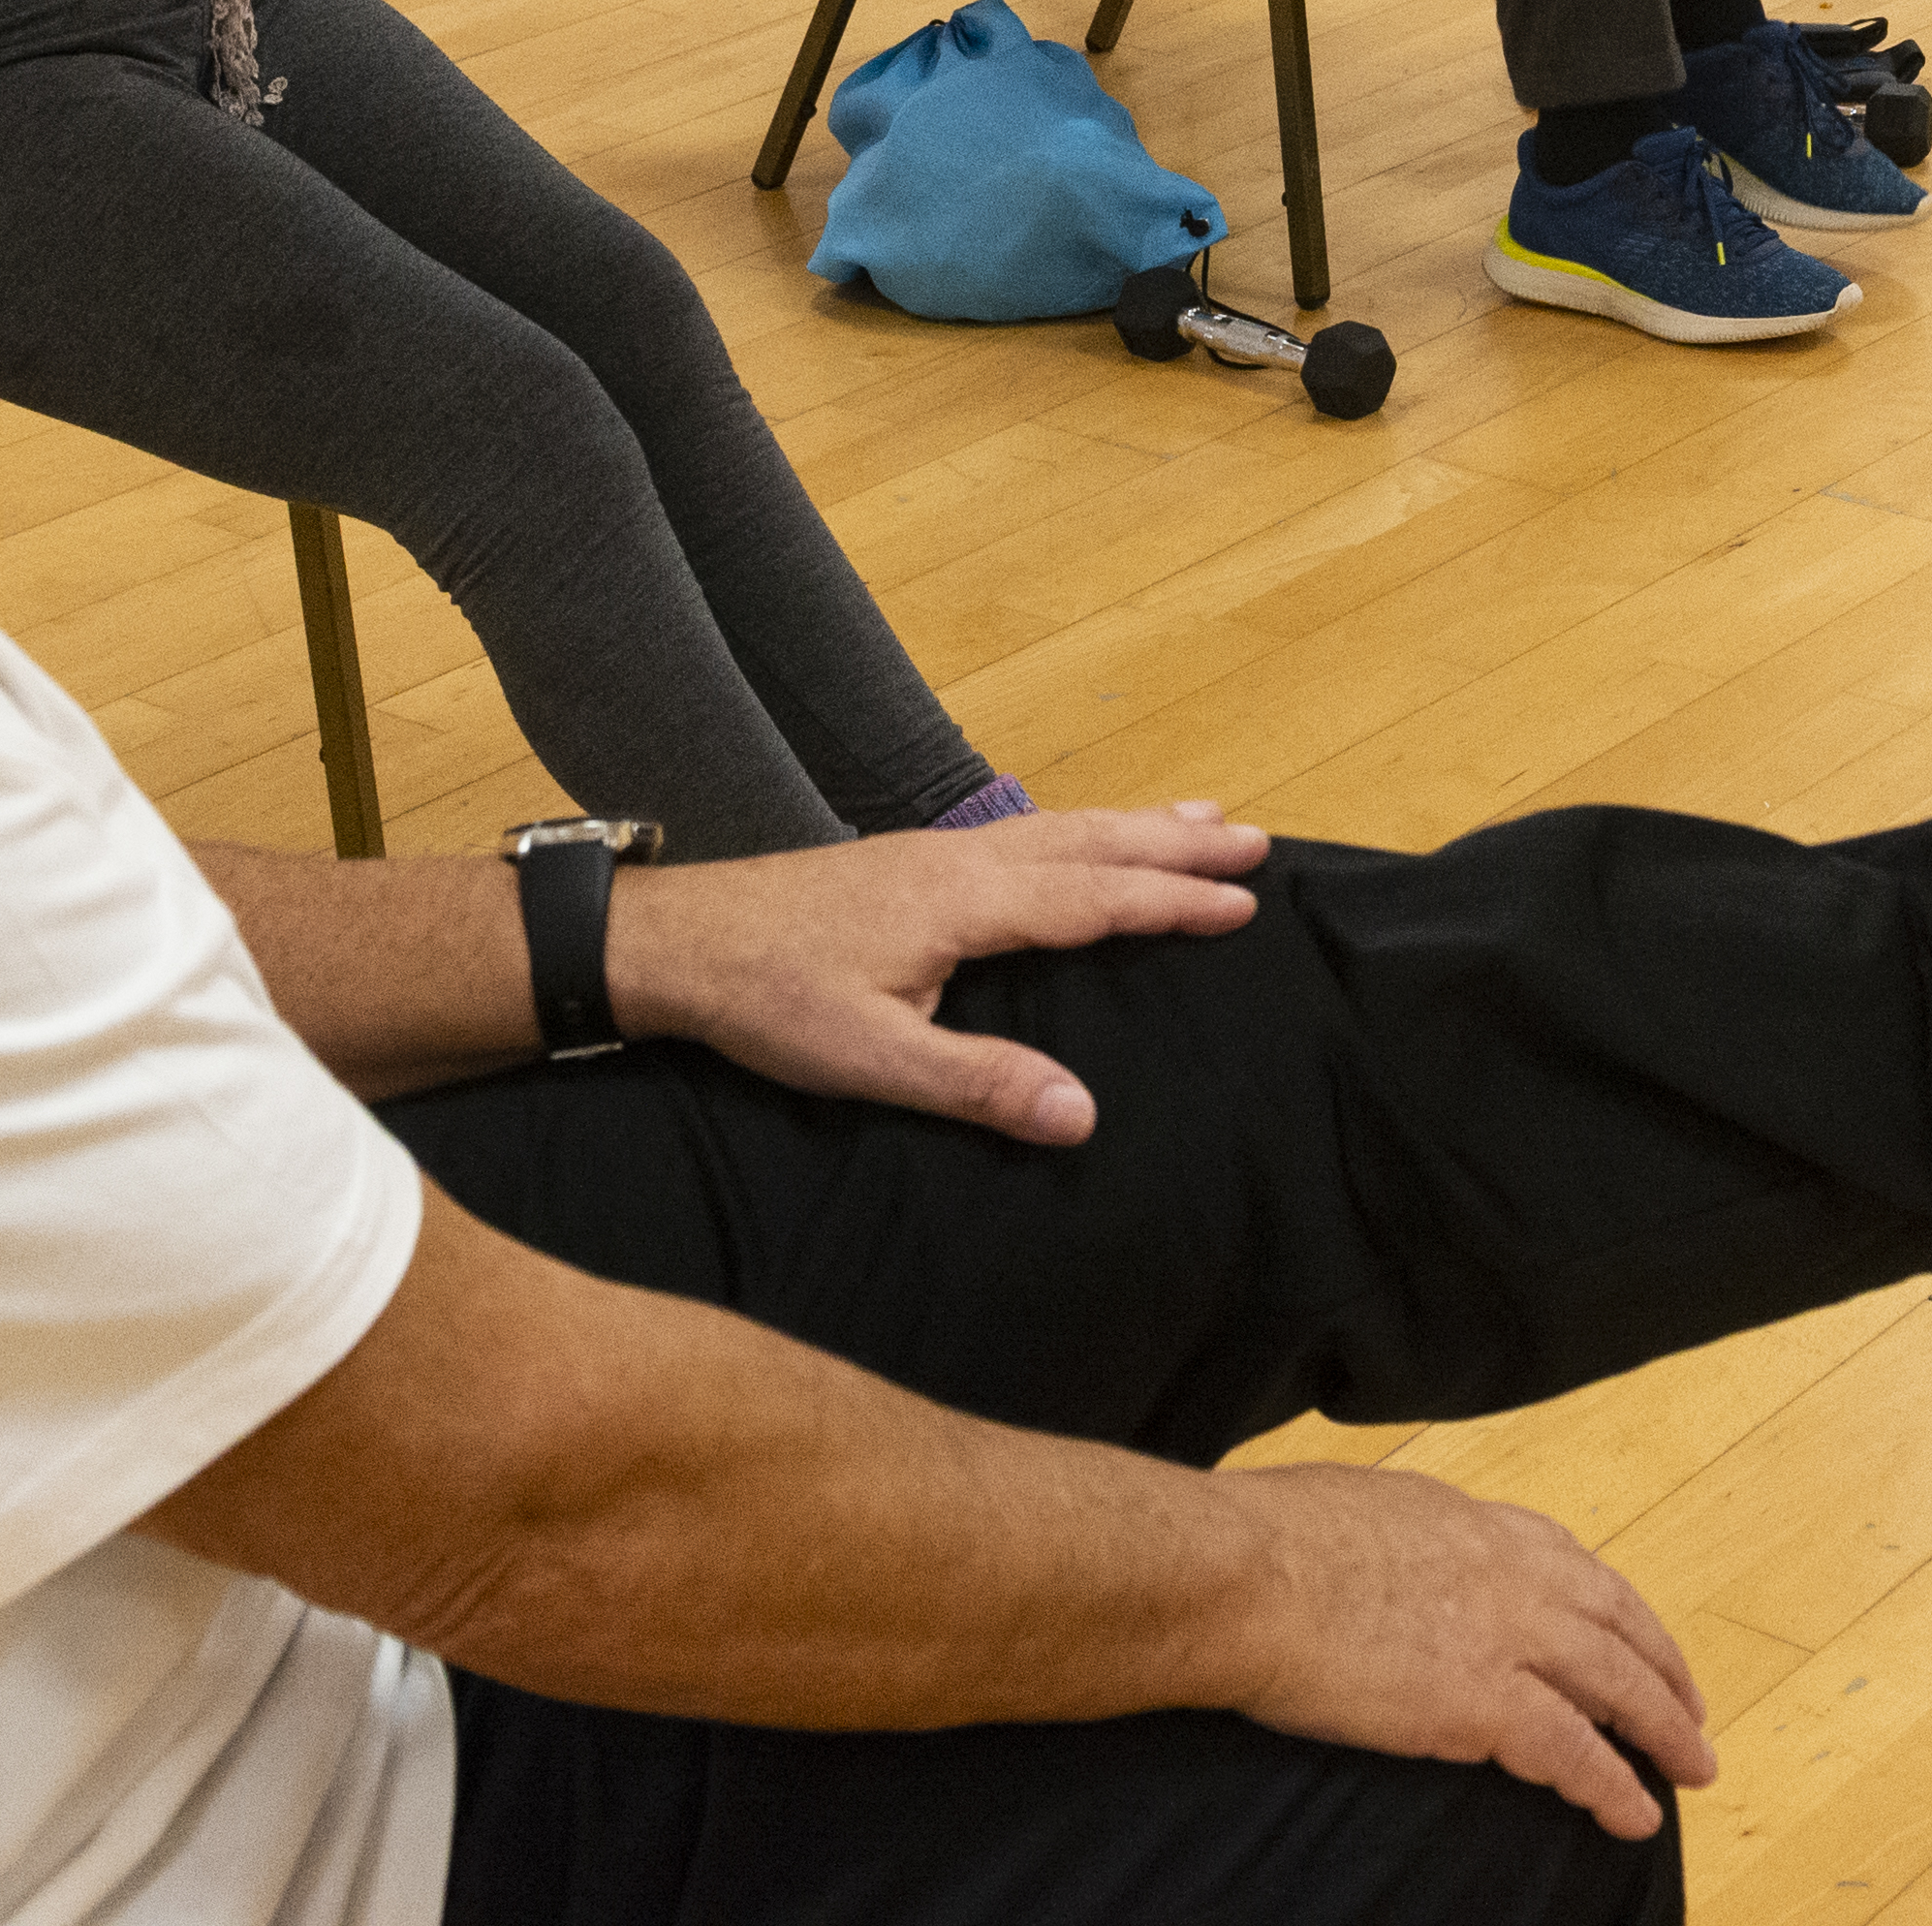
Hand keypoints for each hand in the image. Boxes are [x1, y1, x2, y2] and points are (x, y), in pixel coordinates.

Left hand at [605, 810, 1266, 1143]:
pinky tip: (1080, 840)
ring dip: (1135, 825)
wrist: (672, 941)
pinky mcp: (909, 860)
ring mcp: (933, 852)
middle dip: (1176, 845)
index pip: (1093, 897)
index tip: (1247, 905)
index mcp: (965, 901)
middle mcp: (961, 859)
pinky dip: (1080, 829)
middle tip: (1259, 840)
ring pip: (1059, 828)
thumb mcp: (871, 1059)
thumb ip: (980, 1083)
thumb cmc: (767, 1001)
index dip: (1171, 902)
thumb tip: (1085, 1116)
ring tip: (1203, 817)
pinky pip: (1026, 832)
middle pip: (1091, 842)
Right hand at [1220, 1467, 1717, 1842]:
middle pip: (1618, 1623)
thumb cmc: (1269, 1538)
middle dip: (1662, 1669)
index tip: (1636, 1635)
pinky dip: (1613, 1786)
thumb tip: (1396, 1559)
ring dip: (1664, 1729)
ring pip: (1618, 1685)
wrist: (1243, 1575)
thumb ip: (1405, 1538)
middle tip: (1691, 1709)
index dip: (1616, 1610)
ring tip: (1692, 1766)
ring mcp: (1507, 1636)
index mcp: (1479, 1524)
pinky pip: (1574, 1754)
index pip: (1575, 1567)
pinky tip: (1637, 1814)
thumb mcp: (1362, 1507)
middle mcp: (1513, 1571)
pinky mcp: (1485, 1704)